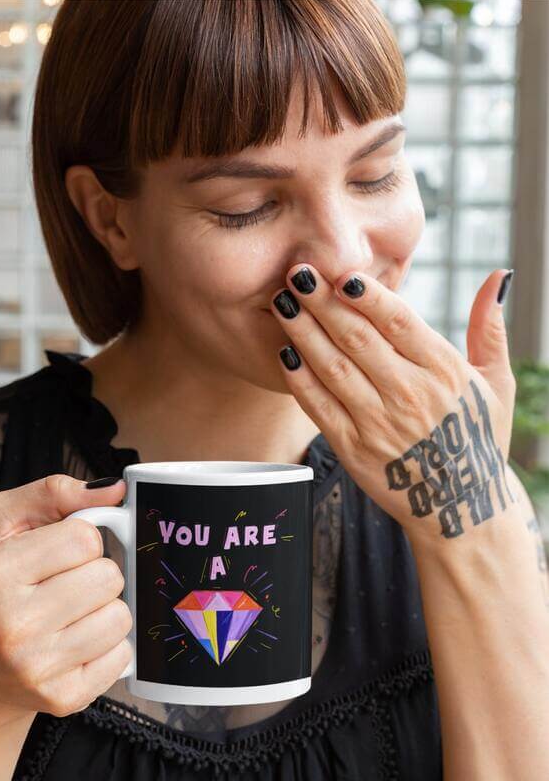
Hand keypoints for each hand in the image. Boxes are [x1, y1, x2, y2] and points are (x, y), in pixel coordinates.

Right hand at [0, 475, 132, 732]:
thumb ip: (54, 493)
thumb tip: (115, 490)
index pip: (85, 538)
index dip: (82, 542)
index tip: (62, 555)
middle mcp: (12, 621)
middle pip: (108, 577)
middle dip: (96, 576)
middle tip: (66, 588)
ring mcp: (37, 665)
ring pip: (121, 617)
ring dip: (105, 612)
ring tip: (72, 617)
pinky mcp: (62, 697)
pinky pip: (122, 656)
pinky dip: (109, 648)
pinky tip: (77, 646)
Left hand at [271, 264, 517, 542]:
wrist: (459, 507)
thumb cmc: (477, 438)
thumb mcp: (496, 383)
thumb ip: (490, 328)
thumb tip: (499, 275)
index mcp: (444, 371)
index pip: (399, 321)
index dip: (367, 295)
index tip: (342, 272)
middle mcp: (410, 394)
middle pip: (358, 338)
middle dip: (323, 301)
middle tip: (297, 272)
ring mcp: (378, 423)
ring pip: (333, 367)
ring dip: (303, 332)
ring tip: (282, 302)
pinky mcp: (353, 449)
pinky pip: (320, 407)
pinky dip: (300, 380)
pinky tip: (285, 353)